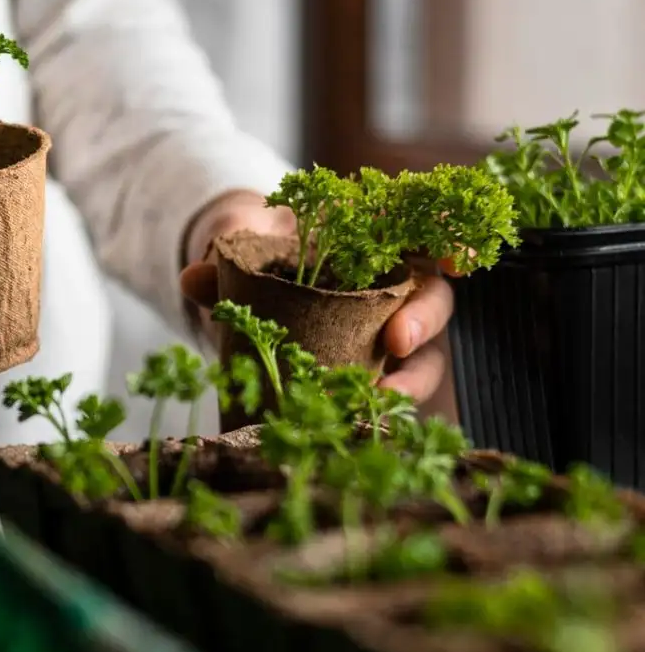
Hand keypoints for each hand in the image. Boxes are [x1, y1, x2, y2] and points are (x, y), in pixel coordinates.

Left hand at [178, 189, 454, 402]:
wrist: (242, 284)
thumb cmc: (258, 253)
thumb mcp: (239, 250)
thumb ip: (224, 259)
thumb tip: (193, 278)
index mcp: (370, 235)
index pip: (423, 227)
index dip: (448, 237)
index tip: (459, 257)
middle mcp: (394, 281)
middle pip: (432, 295)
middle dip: (424, 318)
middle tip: (398, 341)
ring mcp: (389, 328)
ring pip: (423, 353)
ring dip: (412, 378)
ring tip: (384, 399)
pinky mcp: (374, 371)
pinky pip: (392, 390)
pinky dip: (386, 407)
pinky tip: (368, 423)